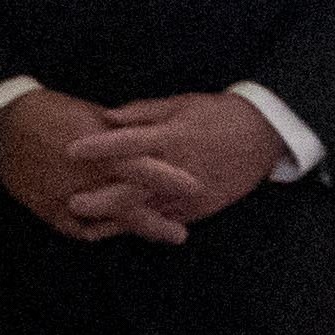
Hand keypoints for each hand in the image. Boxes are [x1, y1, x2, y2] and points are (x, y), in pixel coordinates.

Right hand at [0, 88, 188, 245]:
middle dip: (157, 222)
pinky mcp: (49, 210)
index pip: (143, 168)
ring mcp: (66, 198)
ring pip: (107, 222)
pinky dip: (98, 230)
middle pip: (129, 206)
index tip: (194, 187)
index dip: (170, 180)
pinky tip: (113, 232)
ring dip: (132, 230)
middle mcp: (86, 178)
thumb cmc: (51, 112)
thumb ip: (118, 134)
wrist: (4, 125)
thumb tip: (143, 141)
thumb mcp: (90, 115)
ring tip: (155, 236)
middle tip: (181, 234)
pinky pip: (79, 229)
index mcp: (100, 149)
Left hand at [66, 93, 287, 234]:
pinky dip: (141, 227)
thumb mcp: (182, 103)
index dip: (100, 146)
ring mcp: (189, 194)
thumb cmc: (219, 114)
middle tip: (71, 201)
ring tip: (86, 226)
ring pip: (146, 212)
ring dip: (115, 220)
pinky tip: (119, 231)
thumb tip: (108, 116)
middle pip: (134, 188)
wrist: (263, 136)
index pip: (130, 142)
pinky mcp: (198, 210)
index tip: (71, 149)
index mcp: (173, 137)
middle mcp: (179, 169)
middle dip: (101, 198)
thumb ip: (143, 112)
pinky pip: (164, 222)